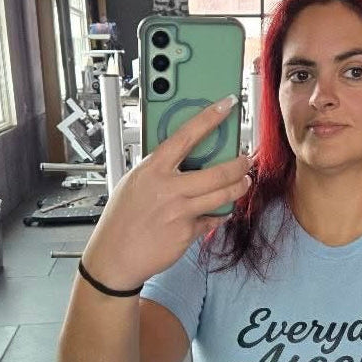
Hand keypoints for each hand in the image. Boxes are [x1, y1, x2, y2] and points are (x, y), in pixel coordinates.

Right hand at [80, 94, 251, 290]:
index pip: (186, 135)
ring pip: (223, 195)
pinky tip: (221, 212)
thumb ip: (159, 170)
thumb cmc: (121, 219)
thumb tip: (184, 159)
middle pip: (218, 171)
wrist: (115, 256)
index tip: (226, 105)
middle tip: (246, 160)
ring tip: (244, 182)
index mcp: (153, 169)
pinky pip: (212, 219)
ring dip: (239, 187)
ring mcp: (180, 211)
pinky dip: (219, 215)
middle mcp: (169, 188)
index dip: (209, 118)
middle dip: (239, 164)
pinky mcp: (187, 233)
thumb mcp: (134, 182)